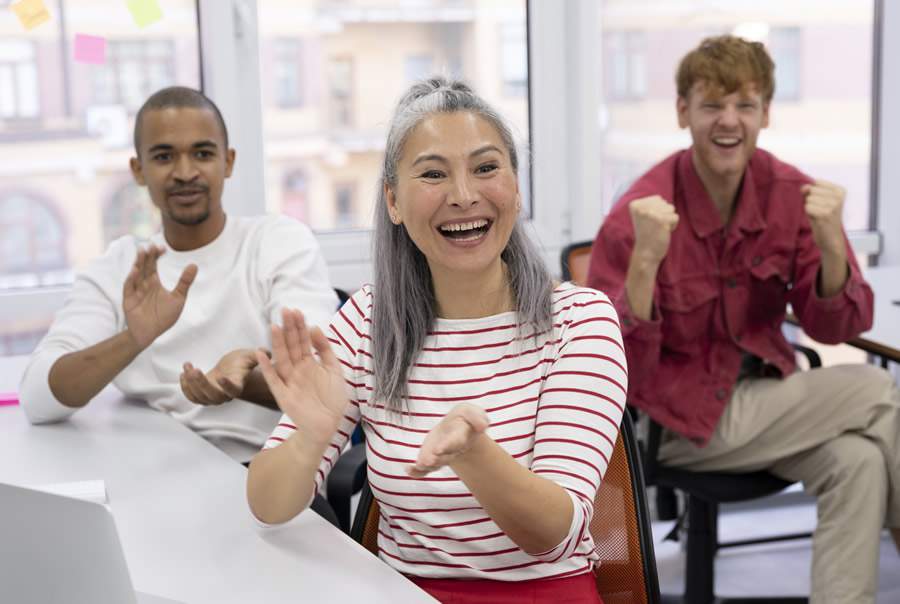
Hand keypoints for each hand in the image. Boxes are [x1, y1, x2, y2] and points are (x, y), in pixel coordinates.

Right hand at [122, 246, 197, 349]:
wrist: (150, 333)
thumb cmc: (164, 316)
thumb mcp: (178, 298)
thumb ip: (184, 282)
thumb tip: (194, 265)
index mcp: (154, 282)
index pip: (153, 264)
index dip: (156, 255)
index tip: (163, 248)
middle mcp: (143, 283)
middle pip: (145, 266)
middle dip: (147, 256)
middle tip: (151, 245)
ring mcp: (135, 291)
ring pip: (136, 274)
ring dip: (138, 263)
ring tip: (142, 252)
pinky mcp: (128, 299)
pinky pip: (129, 287)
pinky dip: (131, 279)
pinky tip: (135, 270)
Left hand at [180, 349, 260, 405]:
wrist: (230, 370)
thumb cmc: (240, 362)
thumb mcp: (249, 356)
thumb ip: (258, 354)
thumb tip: (266, 352)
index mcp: (237, 385)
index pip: (234, 390)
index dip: (227, 386)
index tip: (221, 377)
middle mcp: (225, 395)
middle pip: (213, 396)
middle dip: (201, 384)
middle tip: (195, 370)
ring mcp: (213, 397)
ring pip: (201, 397)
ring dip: (191, 384)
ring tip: (187, 367)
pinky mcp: (203, 396)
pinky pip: (192, 398)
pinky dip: (186, 389)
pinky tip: (184, 374)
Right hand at [256, 309, 348, 449]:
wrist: (329, 426)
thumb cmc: (332, 399)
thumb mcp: (334, 370)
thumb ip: (325, 350)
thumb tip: (315, 327)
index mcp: (309, 363)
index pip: (303, 341)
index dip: (300, 326)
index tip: (296, 311)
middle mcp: (298, 370)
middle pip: (292, 346)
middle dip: (289, 329)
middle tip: (285, 310)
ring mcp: (290, 382)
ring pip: (282, 359)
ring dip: (278, 343)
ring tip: (275, 326)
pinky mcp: (284, 396)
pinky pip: (274, 380)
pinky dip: (267, 368)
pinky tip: (261, 353)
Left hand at [407, 403, 489, 477]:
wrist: (458, 429)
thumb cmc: (464, 419)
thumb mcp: (471, 411)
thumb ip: (476, 416)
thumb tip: (482, 425)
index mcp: (461, 436)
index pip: (455, 441)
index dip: (447, 445)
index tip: (439, 449)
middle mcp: (451, 449)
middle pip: (445, 455)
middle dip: (437, 458)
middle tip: (427, 461)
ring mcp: (441, 455)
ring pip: (435, 463)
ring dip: (427, 465)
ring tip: (420, 464)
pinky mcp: (431, 457)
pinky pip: (424, 469)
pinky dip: (417, 472)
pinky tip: (409, 470)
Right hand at [628, 195, 678, 265]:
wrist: (645, 253)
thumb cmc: (646, 235)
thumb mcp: (642, 215)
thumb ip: (650, 205)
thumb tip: (662, 199)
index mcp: (635, 204)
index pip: (657, 198)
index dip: (657, 210)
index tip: (649, 222)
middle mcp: (642, 207)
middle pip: (665, 203)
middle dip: (664, 214)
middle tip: (655, 227)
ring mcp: (651, 213)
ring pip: (671, 209)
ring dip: (668, 220)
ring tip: (659, 229)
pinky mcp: (662, 220)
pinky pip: (675, 217)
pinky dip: (673, 226)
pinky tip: (664, 232)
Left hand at [801, 180, 846, 255]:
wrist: (831, 238)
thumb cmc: (823, 218)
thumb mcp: (817, 201)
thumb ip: (809, 191)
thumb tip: (804, 187)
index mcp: (840, 190)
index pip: (816, 182)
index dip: (813, 194)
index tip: (822, 203)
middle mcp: (839, 196)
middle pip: (811, 190)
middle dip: (811, 201)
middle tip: (820, 211)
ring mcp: (833, 205)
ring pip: (808, 199)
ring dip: (810, 208)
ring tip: (819, 215)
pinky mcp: (825, 214)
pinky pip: (807, 207)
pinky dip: (808, 214)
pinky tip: (817, 219)